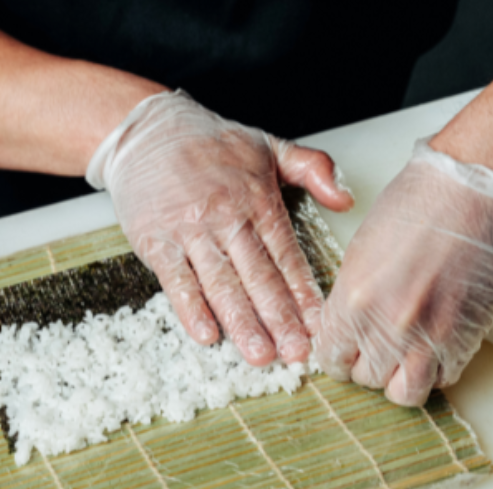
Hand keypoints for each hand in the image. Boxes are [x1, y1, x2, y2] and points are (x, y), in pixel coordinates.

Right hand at [87, 90, 353, 365]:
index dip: (304, 294)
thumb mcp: (267, 145)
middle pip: (258, 277)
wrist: (145, 130)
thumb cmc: (207, 142)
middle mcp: (227, 217)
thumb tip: (347, 198)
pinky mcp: (157, 241)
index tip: (320, 325)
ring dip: (241, 322)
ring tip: (259, 354)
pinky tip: (206, 334)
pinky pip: (176, 280)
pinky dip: (191, 309)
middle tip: (296, 353)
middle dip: (280, 319)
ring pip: (221, 283)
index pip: (287, 255)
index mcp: (257, 199)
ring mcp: (190, 231)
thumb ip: (313, 169)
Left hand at [315, 139, 492, 405]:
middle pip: (364, 378)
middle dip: (366, 365)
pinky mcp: (465, 338)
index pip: (330, 359)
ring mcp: (429, 336)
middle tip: (375, 348)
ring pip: (403, 392)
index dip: (336, 357)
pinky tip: (434, 348)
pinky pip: (444, 378)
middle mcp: (388, 327)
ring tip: (403, 358)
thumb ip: (348, 300)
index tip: (344, 352)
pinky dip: (436, 370)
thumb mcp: (359, 253)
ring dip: (400, 379)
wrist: (473, 188)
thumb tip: (345, 330)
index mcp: (353, 302)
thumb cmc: (417, 206)